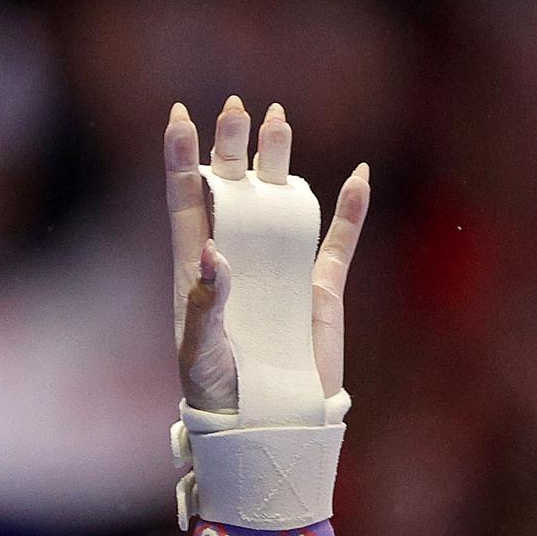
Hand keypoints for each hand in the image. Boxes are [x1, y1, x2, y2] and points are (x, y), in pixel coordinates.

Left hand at [165, 96, 369, 414]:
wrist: (265, 429)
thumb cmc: (218, 397)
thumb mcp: (201, 353)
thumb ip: (206, 304)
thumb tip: (213, 252)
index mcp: (198, 274)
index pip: (188, 205)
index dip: (182, 161)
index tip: (178, 117)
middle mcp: (238, 264)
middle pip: (234, 192)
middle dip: (234, 148)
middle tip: (237, 106)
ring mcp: (279, 273)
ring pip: (281, 204)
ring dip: (280, 163)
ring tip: (278, 118)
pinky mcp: (318, 292)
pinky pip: (338, 244)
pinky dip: (350, 212)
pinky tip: (358, 177)